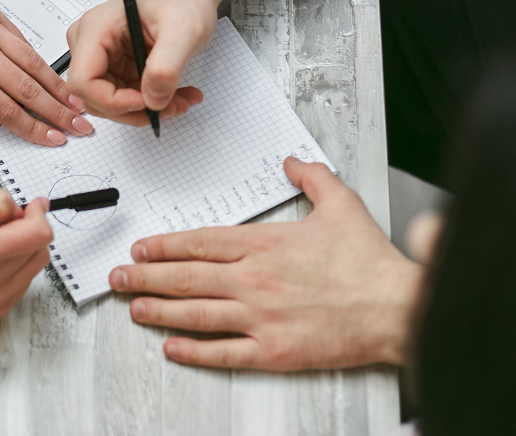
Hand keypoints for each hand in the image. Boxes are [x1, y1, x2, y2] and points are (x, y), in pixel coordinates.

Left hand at [0, 0, 91, 162]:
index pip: (6, 109)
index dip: (34, 128)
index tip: (52, 138)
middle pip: (28, 88)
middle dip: (58, 112)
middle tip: (78, 126)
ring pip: (33, 63)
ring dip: (58, 87)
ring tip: (75, 104)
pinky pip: (24, 42)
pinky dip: (40, 62)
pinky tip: (53, 78)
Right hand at [65, 0, 212, 125]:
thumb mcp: (183, 31)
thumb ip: (166, 67)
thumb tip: (152, 99)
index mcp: (97, 28)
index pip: (82, 81)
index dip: (112, 101)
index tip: (145, 102)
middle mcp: (92, 42)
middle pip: (94, 98)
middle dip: (134, 110)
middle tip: (169, 106)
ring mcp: (101, 56)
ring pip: (110, 103)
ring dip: (146, 109)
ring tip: (178, 100)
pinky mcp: (115, 66)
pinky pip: (124, 97)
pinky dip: (150, 102)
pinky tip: (173, 94)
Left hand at [108, 158, 422, 369]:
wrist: (397, 308)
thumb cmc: (370, 263)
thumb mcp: (341, 204)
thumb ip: (311, 178)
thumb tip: (291, 161)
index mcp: (264, 245)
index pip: (200, 242)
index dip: (164, 245)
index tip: (141, 248)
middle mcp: (254, 280)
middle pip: (186, 277)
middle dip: (145, 277)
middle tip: (117, 278)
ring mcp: (261, 318)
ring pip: (195, 314)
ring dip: (159, 311)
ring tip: (133, 309)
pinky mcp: (274, 351)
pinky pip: (223, 353)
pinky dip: (193, 352)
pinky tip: (172, 348)